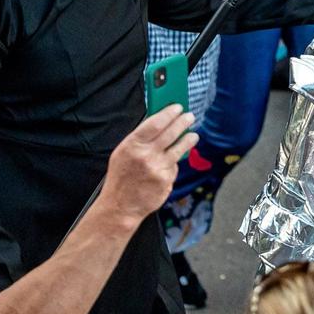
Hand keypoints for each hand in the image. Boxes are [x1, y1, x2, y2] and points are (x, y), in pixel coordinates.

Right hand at [98, 104, 198, 220]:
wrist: (120, 206)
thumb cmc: (121, 178)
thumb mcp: (123, 153)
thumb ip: (140, 138)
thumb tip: (159, 122)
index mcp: (132, 145)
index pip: (155, 123)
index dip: (169, 113)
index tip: (177, 107)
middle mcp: (146, 155)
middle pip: (170, 133)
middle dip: (182, 122)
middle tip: (189, 116)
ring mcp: (158, 168)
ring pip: (179, 149)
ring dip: (188, 139)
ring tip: (193, 135)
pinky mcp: (166, 181)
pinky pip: (174, 167)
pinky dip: (174, 163)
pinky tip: (171, 163)